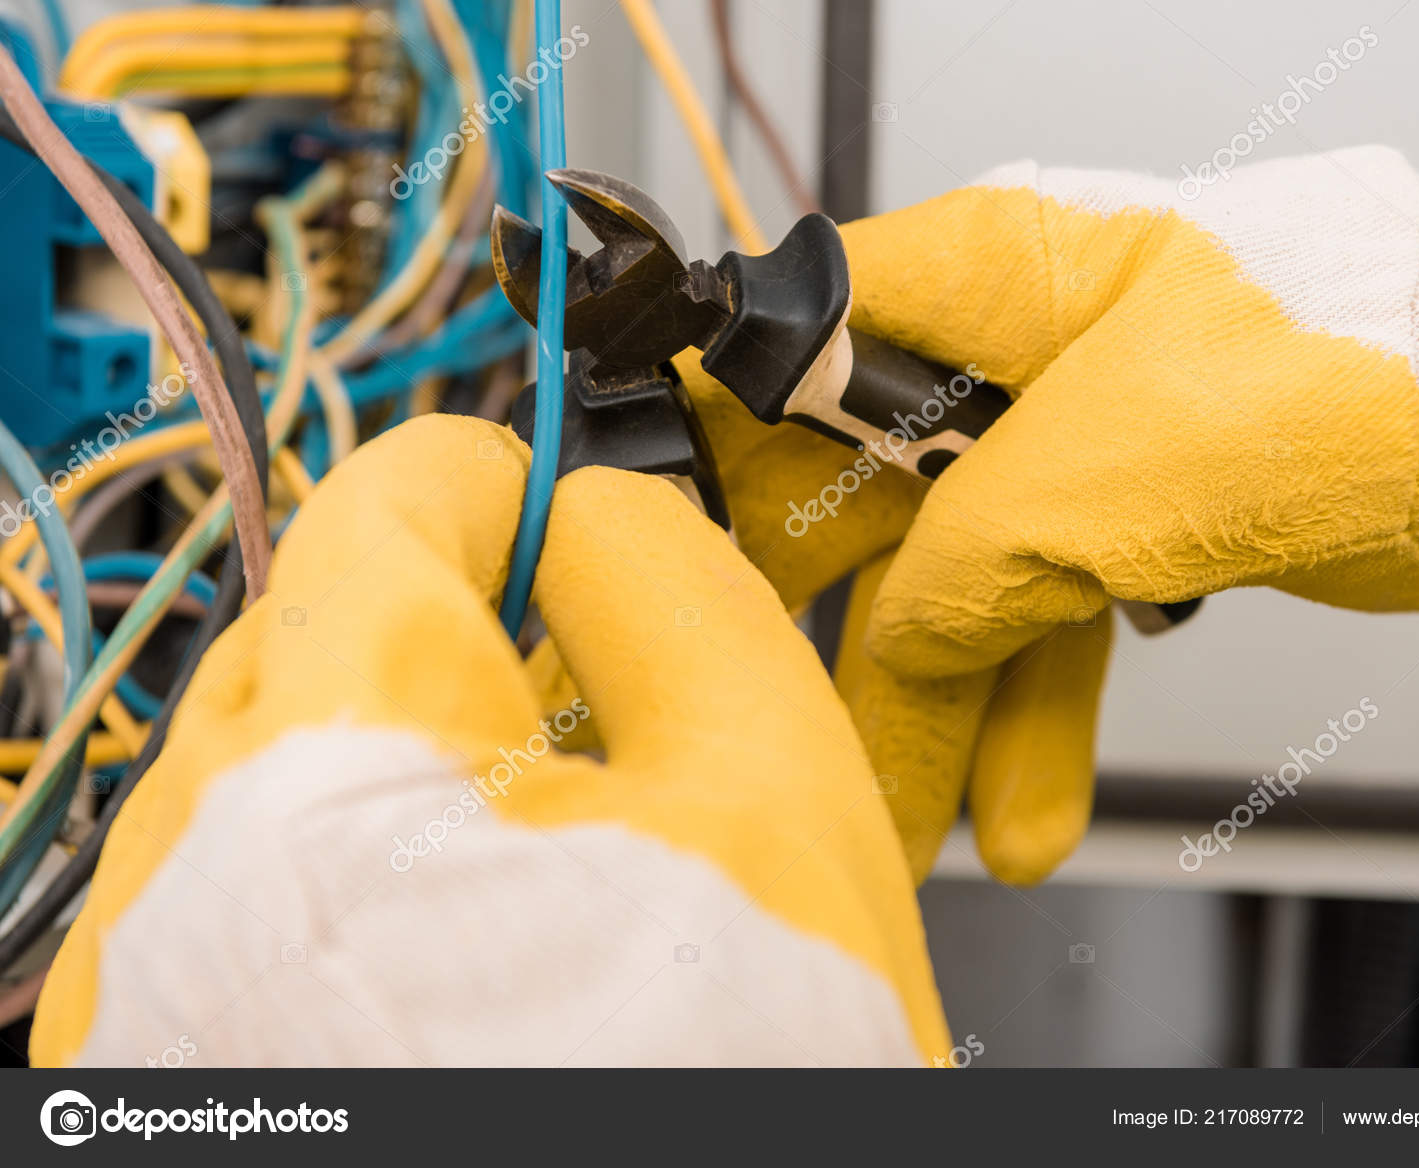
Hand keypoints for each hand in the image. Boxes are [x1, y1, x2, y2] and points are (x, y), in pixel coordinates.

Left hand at [33, 415, 947, 1066]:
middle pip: (308, 623)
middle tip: (572, 681)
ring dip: (387, 744)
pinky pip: (224, 887)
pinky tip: (443, 921)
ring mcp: (152, 994)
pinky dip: (330, 858)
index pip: (382, 500)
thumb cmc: (732, 1090)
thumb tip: (593, 515)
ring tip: (525, 828)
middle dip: (444, 618)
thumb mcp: (771, 785)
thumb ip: (667, 584)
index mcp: (337, 774)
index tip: (555, 506)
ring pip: (260, 758)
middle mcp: (187, 883)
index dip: (498, 477)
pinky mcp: (157, 1073)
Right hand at [684, 146, 1418, 884]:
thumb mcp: (1098, 479)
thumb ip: (957, 567)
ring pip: (953, 589)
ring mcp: (1053, 441)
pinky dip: (1028, 720)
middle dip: (823, 633)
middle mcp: (996, 353)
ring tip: (908, 831)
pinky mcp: (1111, 519)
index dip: (714, 448)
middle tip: (770, 728)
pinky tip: (1016, 811)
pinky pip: (1038, 626)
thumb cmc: (1346, 359)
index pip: (786, 347)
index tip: (660, 549)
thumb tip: (887, 644)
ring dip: (936, 719)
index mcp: (973, 278)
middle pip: (854, 496)